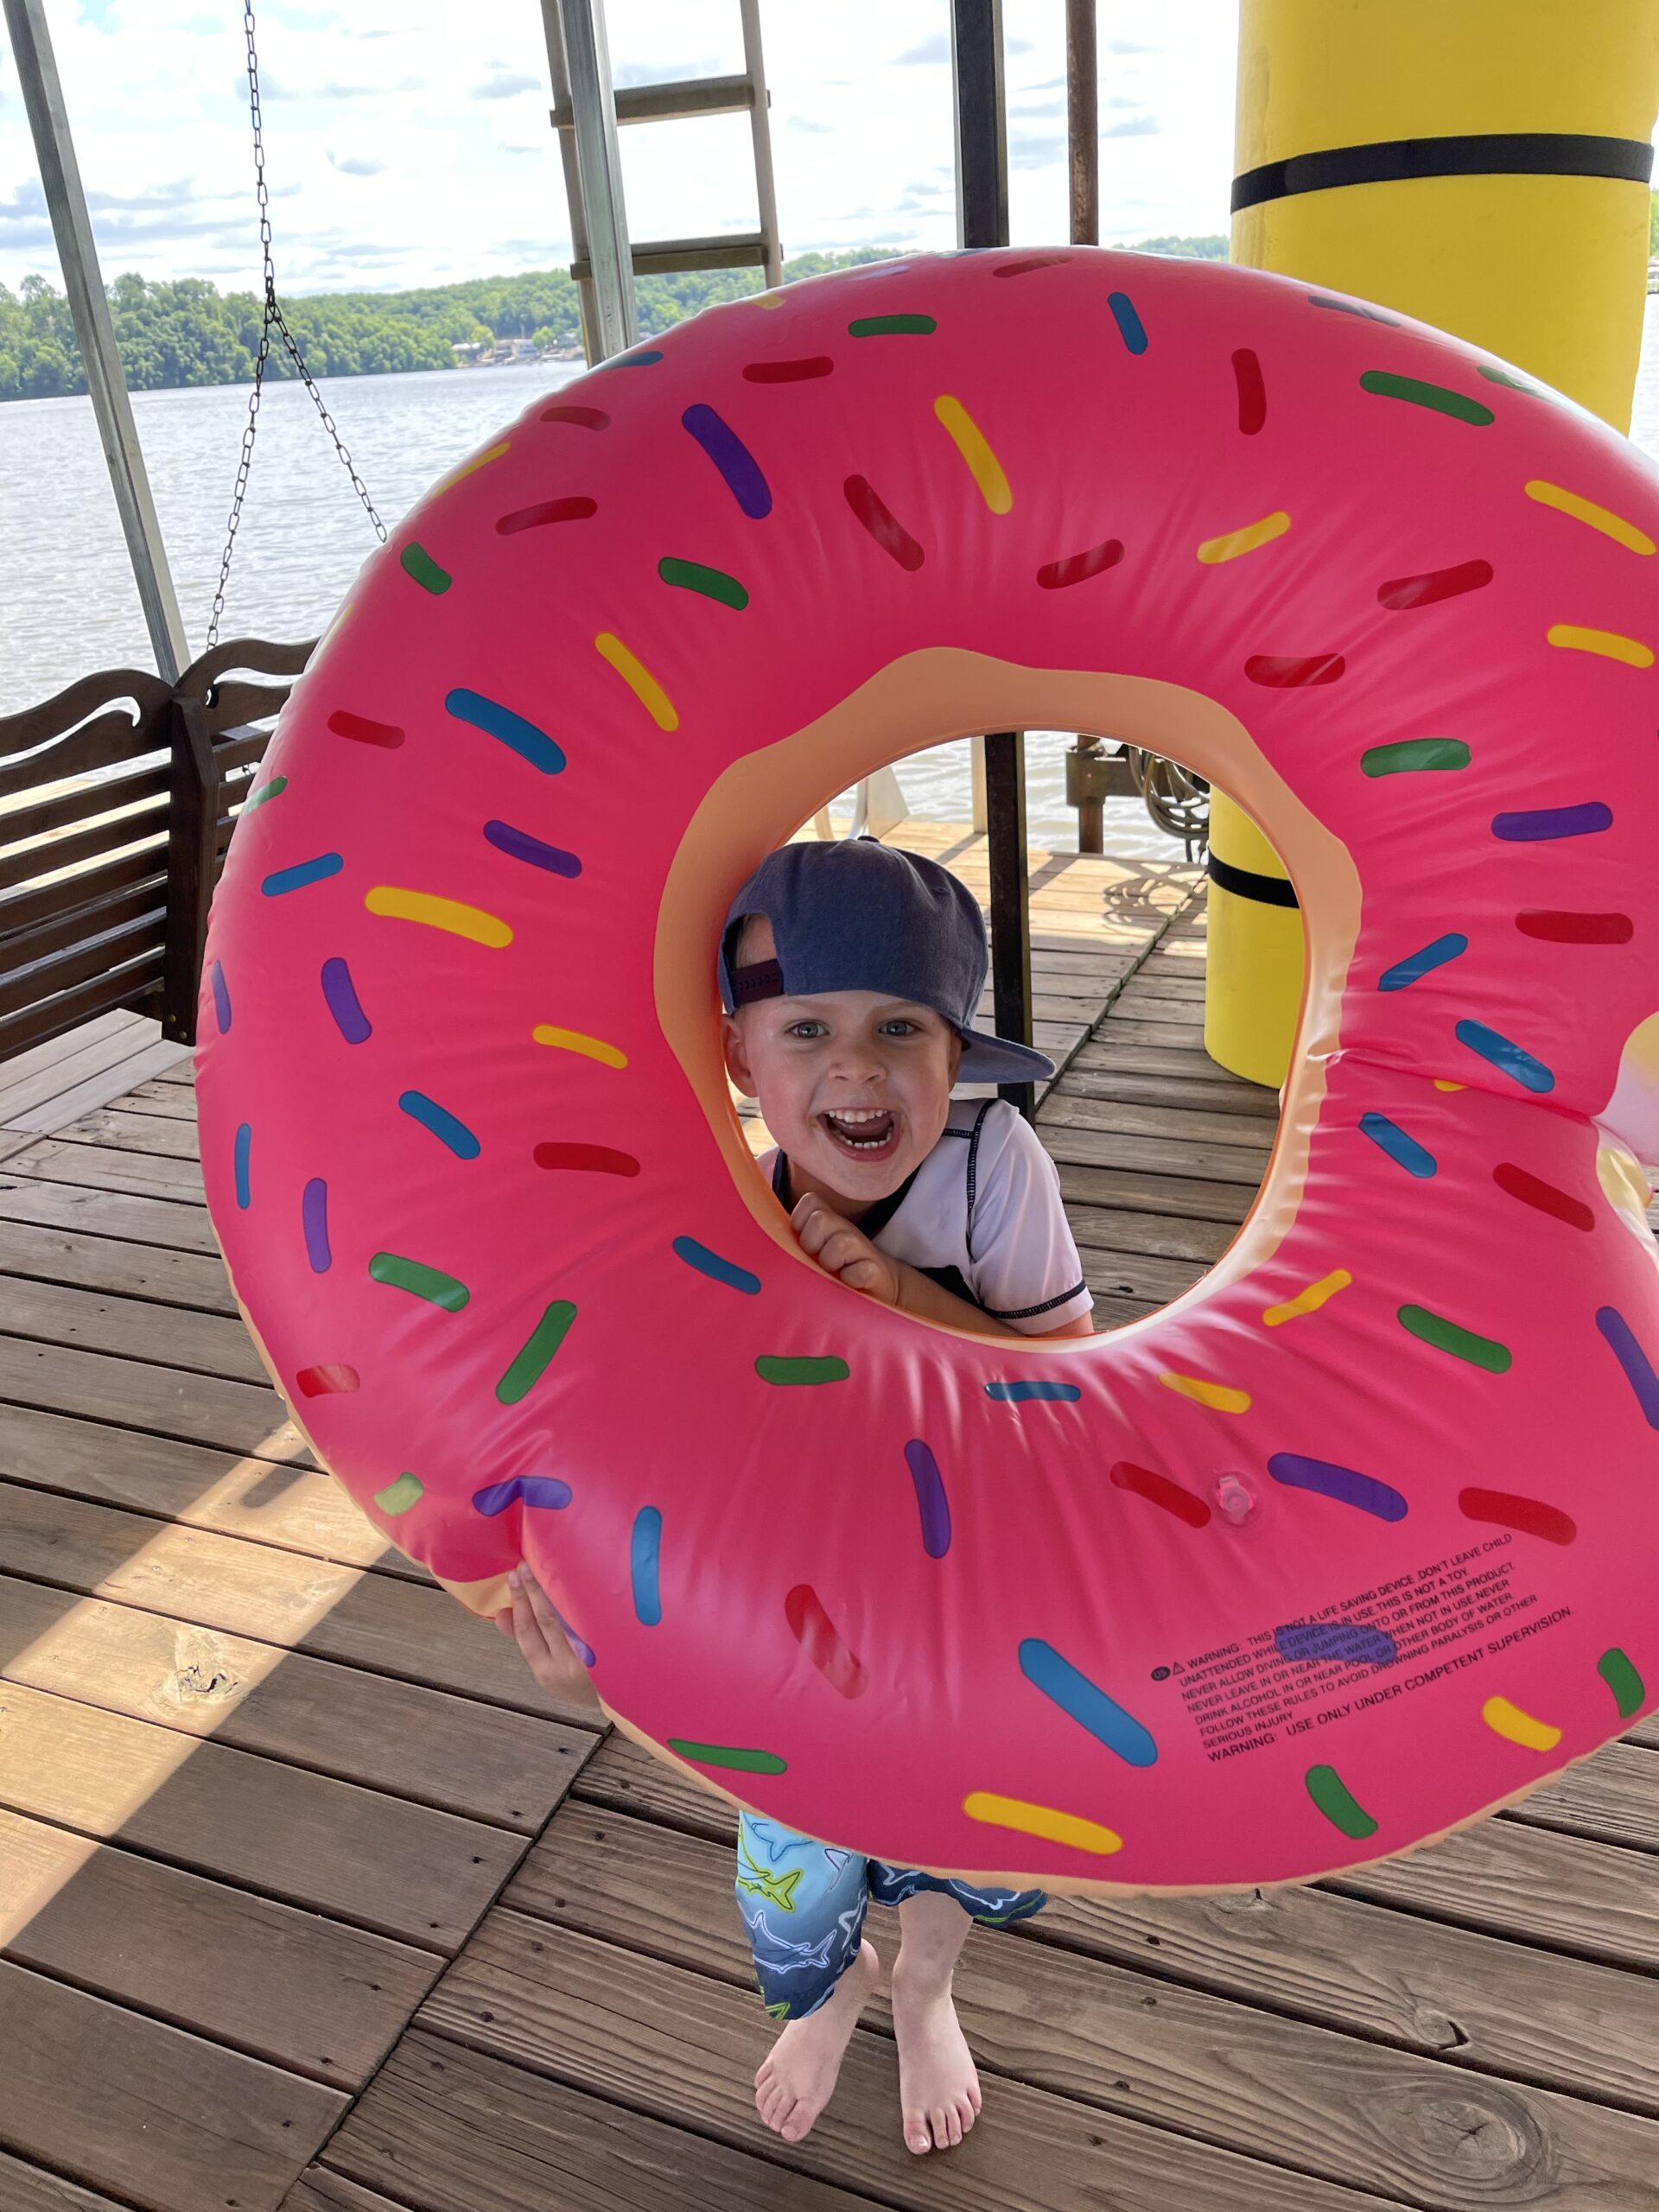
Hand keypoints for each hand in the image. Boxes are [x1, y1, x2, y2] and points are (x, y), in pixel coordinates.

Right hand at [494, 1565, 599, 1708]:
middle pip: (546, 1619)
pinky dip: (582, 1596)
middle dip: (533, 1590)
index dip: (519, 1602)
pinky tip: (576, 1577)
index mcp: (547, 1671)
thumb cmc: (582, 1679)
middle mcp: (567, 1665)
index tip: (513, 1576)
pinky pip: (594, 1616)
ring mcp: (592, 1656)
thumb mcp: (549, 1668)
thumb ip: (526, 1640)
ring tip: (546, 1563)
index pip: (527, 1631)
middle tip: (525, 1564)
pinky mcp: (612, 1647)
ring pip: (569, 1615)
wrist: (623, 1694)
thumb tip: (501, 1614)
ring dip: (554, 1588)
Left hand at [791, 1190, 900, 1303]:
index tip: (803, 1242)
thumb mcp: (815, 1248)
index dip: (800, 1220)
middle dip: (811, 1244)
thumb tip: (767, 1242)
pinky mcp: (875, 1270)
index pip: (810, 1201)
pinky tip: (850, 1283)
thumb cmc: (836, 1266)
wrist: (877, 1284)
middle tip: (816, 1260)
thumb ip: (796, 1239)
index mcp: (828, 1220)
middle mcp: (845, 1228)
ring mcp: (861, 1248)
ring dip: (831, 1263)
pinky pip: (860, 1271)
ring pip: (839, 1245)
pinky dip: (852, 1279)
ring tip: (833, 1274)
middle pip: (820, 1220)